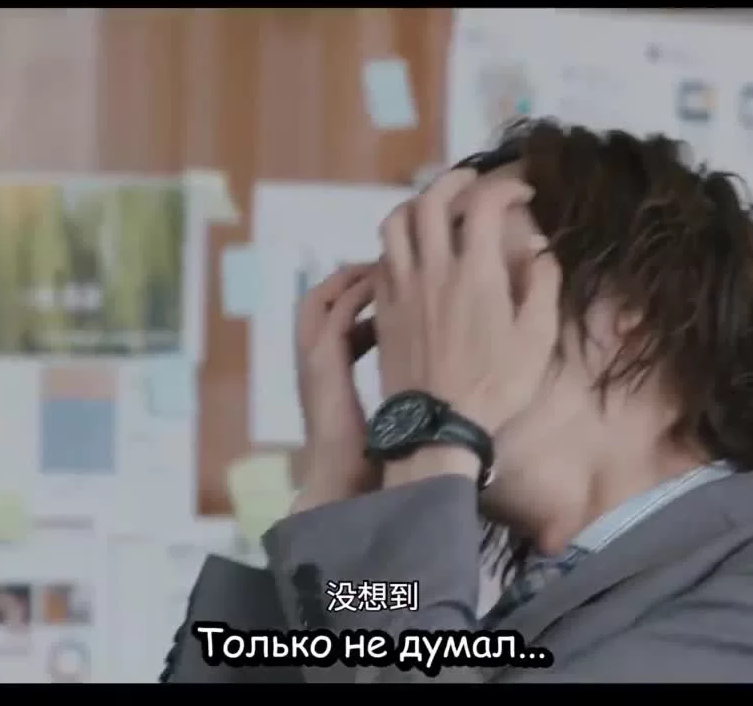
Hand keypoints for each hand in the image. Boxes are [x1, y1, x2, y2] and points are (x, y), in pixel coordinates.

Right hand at [290, 264, 378, 513]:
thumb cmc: (378, 460)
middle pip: (322, 297)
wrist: (352, 486)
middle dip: (355, 275)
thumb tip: (439, 356)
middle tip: (393, 265)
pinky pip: (336, 310)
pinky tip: (390, 288)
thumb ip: (402, 379)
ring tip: (390, 268)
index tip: (400, 284)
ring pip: (322, 296)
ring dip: (355, 277)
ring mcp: (313, 357)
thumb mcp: (389, 408)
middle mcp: (315, 359)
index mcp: (328, 371)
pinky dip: (359, 292)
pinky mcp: (322, 360)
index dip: (364, 295)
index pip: (337, 316)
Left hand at [374, 169, 560, 483]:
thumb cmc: (495, 386)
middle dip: (454, 180)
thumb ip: (542, 284)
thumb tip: (540, 248)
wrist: (436, 425)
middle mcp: (432, 269)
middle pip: (431, 199)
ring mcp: (401, 286)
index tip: (523, 191)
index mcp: (475, 271)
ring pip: (395, 222)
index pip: (485, 203)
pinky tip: (413, 252)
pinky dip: (398, 241)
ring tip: (435, 207)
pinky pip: (381, 256)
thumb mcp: (537, 338)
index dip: (506, 186)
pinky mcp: (382, 307)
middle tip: (474, 182)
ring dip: (416, 204)